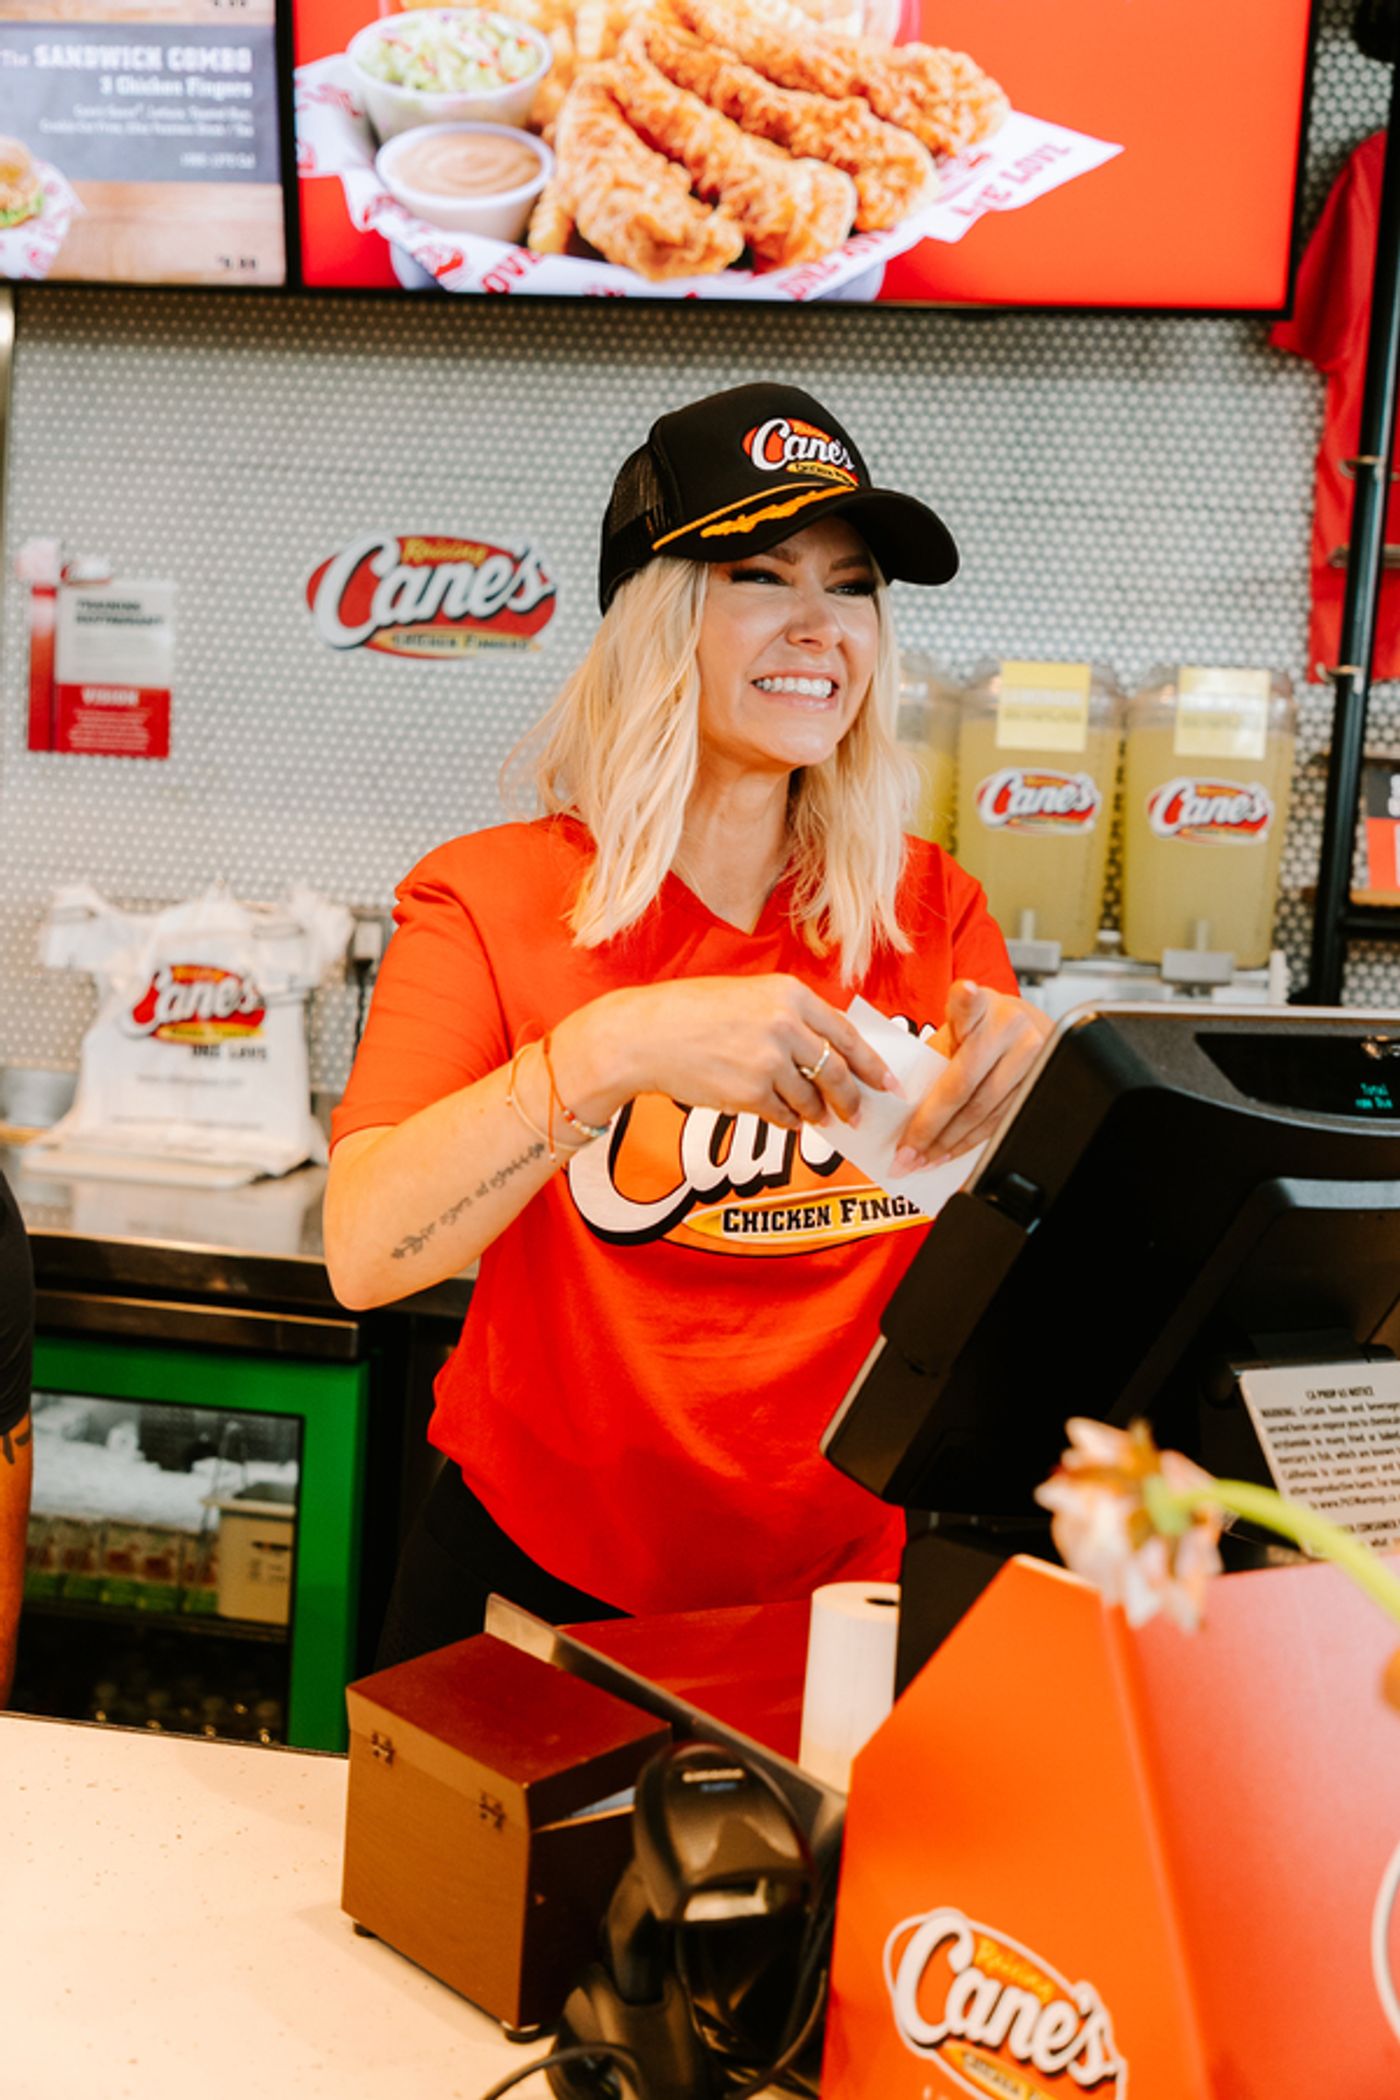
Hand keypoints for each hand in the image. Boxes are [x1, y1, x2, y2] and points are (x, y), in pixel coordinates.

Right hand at [570, 974, 901, 1133]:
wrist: (645, 1035)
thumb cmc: (693, 1014)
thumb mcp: (750, 997)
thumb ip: (791, 1018)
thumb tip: (829, 1054)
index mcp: (790, 994)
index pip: (845, 1033)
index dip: (871, 1063)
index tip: (886, 1083)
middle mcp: (785, 1025)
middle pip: (837, 1071)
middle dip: (852, 1099)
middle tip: (858, 1114)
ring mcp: (769, 1061)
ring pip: (812, 1098)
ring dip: (818, 1113)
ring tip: (817, 1118)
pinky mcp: (750, 1093)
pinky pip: (784, 1115)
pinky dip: (789, 1121)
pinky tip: (785, 1118)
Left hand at [892, 980, 1053, 1172]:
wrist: (1025, 1024)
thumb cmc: (981, 1026)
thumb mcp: (958, 1026)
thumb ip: (937, 1053)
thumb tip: (904, 1107)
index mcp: (982, 1005)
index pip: (970, 1004)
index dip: (967, 997)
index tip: (966, 991)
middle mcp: (1010, 1026)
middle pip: (966, 1085)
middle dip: (930, 1127)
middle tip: (906, 1154)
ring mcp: (1031, 1054)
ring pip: (983, 1111)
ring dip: (948, 1142)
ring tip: (922, 1160)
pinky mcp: (1039, 1081)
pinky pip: (999, 1120)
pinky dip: (970, 1141)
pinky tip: (949, 1152)